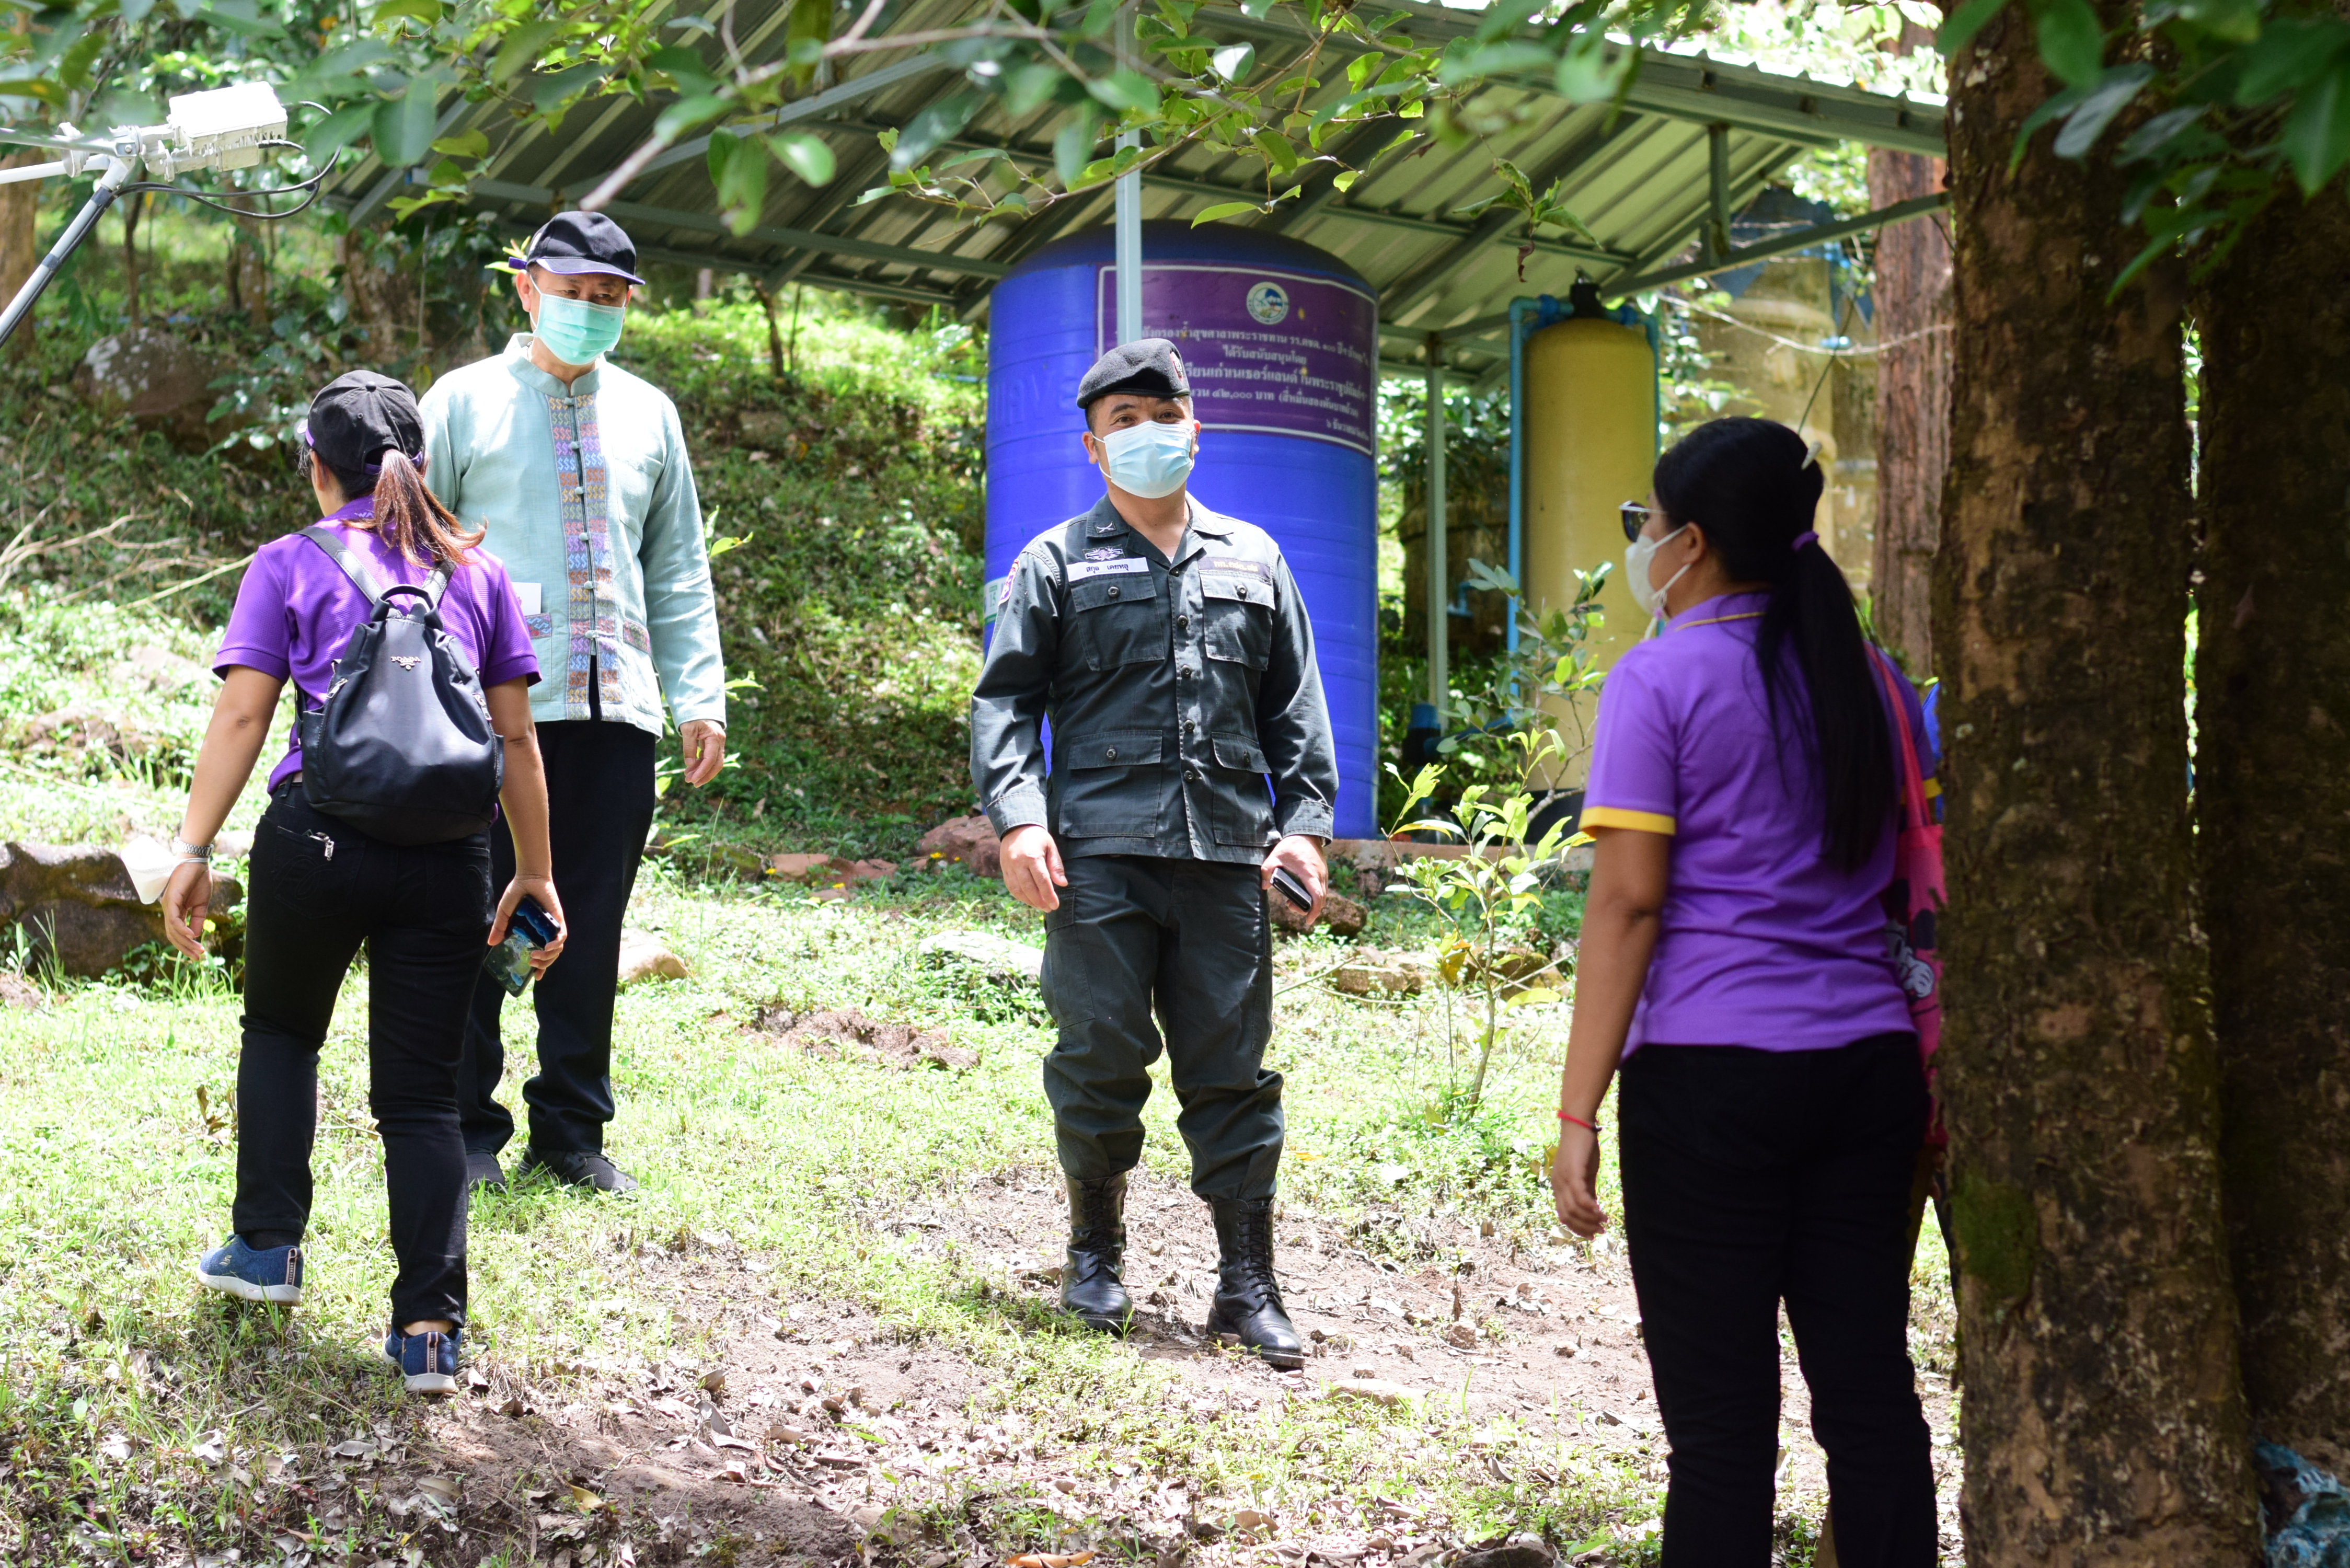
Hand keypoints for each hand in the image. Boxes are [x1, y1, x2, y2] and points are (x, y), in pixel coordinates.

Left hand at [162, 859, 212, 960]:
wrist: (196, 862)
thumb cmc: (198, 880)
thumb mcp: (201, 904)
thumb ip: (198, 919)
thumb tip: (196, 935)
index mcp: (175, 911)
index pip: (177, 933)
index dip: (187, 944)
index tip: (199, 954)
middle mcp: (169, 910)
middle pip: (173, 935)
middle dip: (186, 948)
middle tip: (198, 958)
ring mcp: (168, 905)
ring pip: (173, 930)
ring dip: (185, 942)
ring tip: (197, 950)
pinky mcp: (171, 900)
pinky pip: (174, 919)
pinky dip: (182, 929)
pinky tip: (192, 935)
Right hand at [489, 875, 568, 974]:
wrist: (528, 877)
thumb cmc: (517, 893)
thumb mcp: (504, 913)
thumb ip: (499, 928)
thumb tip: (491, 943)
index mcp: (533, 934)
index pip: (541, 955)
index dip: (540, 968)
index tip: (535, 977)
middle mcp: (544, 932)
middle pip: (550, 955)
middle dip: (543, 964)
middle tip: (531, 963)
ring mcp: (552, 926)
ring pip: (557, 948)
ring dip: (548, 956)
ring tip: (536, 956)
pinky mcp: (558, 919)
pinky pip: (562, 935)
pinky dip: (556, 943)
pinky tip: (548, 946)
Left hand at [680, 720, 725, 786]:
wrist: (699, 707)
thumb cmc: (693, 716)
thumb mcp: (688, 730)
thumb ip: (689, 747)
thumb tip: (689, 765)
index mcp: (715, 737)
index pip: (711, 759)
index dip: (702, 771)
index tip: (693, 780)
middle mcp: (720, 742)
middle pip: (717, 764)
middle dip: (705, 775)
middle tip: (692, 783)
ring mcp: (718, 744)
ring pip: (713, 763)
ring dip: (702, 771)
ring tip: (688, 777)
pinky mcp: (713, 745)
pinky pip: (709, 758)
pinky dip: (701, 765)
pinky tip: (691, 769)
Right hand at [1000, 824, 1065, 911]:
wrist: (1016, 827)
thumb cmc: (1037, 837)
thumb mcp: (1050, 847)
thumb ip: (1056, 866)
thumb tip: (1062, 884)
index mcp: (1032, 856)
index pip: (1042, 881)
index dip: (1049, 895)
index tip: (1055, 905)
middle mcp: (1018, 863)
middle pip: (1029, 888)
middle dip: (1040, 901)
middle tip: (1049, 908)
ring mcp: (1009, 867)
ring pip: (1018, 890)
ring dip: (1029, 901)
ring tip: (1040, 906)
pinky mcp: (1004, 870)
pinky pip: (1011, 887)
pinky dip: (1020, 896)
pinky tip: (1029, 900)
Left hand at [1260, 834, 1328, 922]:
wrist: (1306, 833)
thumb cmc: (1291, 844)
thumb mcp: (1276, 855)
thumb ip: (1267, 869)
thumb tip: (1263, 886)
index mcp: (1309, 873)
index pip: (1317, 896)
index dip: (1314, 911)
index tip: (1308, 921)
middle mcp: (1320, 875)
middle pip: (1320, 900)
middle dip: (1308, 909)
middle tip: (1290, 907)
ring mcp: (1324, 874)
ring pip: (1322, 896)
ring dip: (1310, 903)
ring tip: (1292, 902)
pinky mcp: (1323, 873)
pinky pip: (1322, 890)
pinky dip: (1314, 897)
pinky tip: (1301, 895)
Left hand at [1551, 1121, 1608, 1236]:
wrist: (1579, 1126)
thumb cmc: (1583, 1149)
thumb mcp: (1586, 1175)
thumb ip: (1588, 1192)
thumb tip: (1594, 1210)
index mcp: (1558, 1187)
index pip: (1563, 1216)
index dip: (1577, 1228)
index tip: (1592, 1234)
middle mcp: (1557, 1185)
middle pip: (1568, 1216)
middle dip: (1584, 1228)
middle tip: (1601, 1232)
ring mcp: (1563, 1179)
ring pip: (1574, 1209)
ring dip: (1590, 1219)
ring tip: (1604, 1222)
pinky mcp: (1573, 1173)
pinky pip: (1580, 1196)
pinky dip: (1590, 1208)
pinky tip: (1600, 1212)